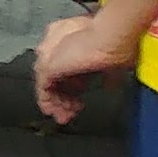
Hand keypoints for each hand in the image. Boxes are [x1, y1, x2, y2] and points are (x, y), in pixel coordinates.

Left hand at [30, 0, 155, 125]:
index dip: (73, 91)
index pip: (67, 74)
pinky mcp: (48, 67)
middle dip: (63, 99)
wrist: (108, 39)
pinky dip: (47, 102)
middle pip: (56, 80)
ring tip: (64, 117)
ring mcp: (51, 59)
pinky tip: (53, 112)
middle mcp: (59, 52)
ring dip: (57, 104)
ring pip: (48, 86)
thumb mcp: (113, 65)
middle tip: (70, 114)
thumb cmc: (115, 47)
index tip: (80, 103)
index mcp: (74, 50)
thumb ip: (108, 76)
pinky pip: (42, 89)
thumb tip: (109, 85)